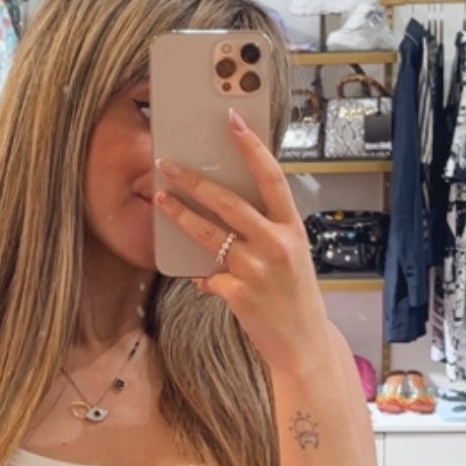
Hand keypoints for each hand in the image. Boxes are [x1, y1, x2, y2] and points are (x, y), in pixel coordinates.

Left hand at [155, 109, 327, 373]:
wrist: (304, 345)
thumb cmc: (296, 297)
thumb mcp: (292, 257)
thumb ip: (267, 232)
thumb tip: (227, 209)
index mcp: (293, 229)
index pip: (271, 178)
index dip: (251, 147)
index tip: (232, 121)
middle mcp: (277, 245)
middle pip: (228, 202)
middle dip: (194, 181)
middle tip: (167, 164)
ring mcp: (257, 270)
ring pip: (209, 235)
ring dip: (180, 216)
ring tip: (160, 199)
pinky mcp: (238, 294)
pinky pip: (207, 276)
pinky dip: (201, 275)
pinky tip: (201, 278)